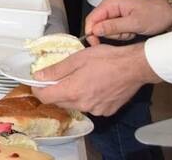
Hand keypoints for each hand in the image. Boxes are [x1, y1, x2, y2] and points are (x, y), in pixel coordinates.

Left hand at [31, 43, 160, 115]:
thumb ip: (56, 70)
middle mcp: (83, 105)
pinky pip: (89, 106)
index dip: (38, 89)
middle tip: (58, 76)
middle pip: (59, 102)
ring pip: (74, 104)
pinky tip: (92, 86)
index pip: (45, 97)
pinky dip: (86, 98)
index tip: (37, 81)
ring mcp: (96, 110)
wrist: (134, 67)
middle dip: (54, 90)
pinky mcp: (107, 111)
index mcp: (73, 91)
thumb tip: (39, 76)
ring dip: (71, 94)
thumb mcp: (77, 59)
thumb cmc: (106, 59)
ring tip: (79, 78)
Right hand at [84, 0, 171, 43]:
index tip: (96, 44)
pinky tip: (132, 30)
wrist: (169, 12)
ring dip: (119, 34)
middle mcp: (110, 5)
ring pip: (106, 29)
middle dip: (112, 34)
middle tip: (127, 33)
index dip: (91, 33)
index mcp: (111, 2)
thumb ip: (113, 27)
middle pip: (98, 25)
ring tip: (132, 31)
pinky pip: (113, 29)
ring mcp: (114, 10)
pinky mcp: (118, 16)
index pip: (91, 19)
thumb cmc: (155, 14)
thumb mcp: (135, 23)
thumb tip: (95, 30)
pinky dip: (122, 33)